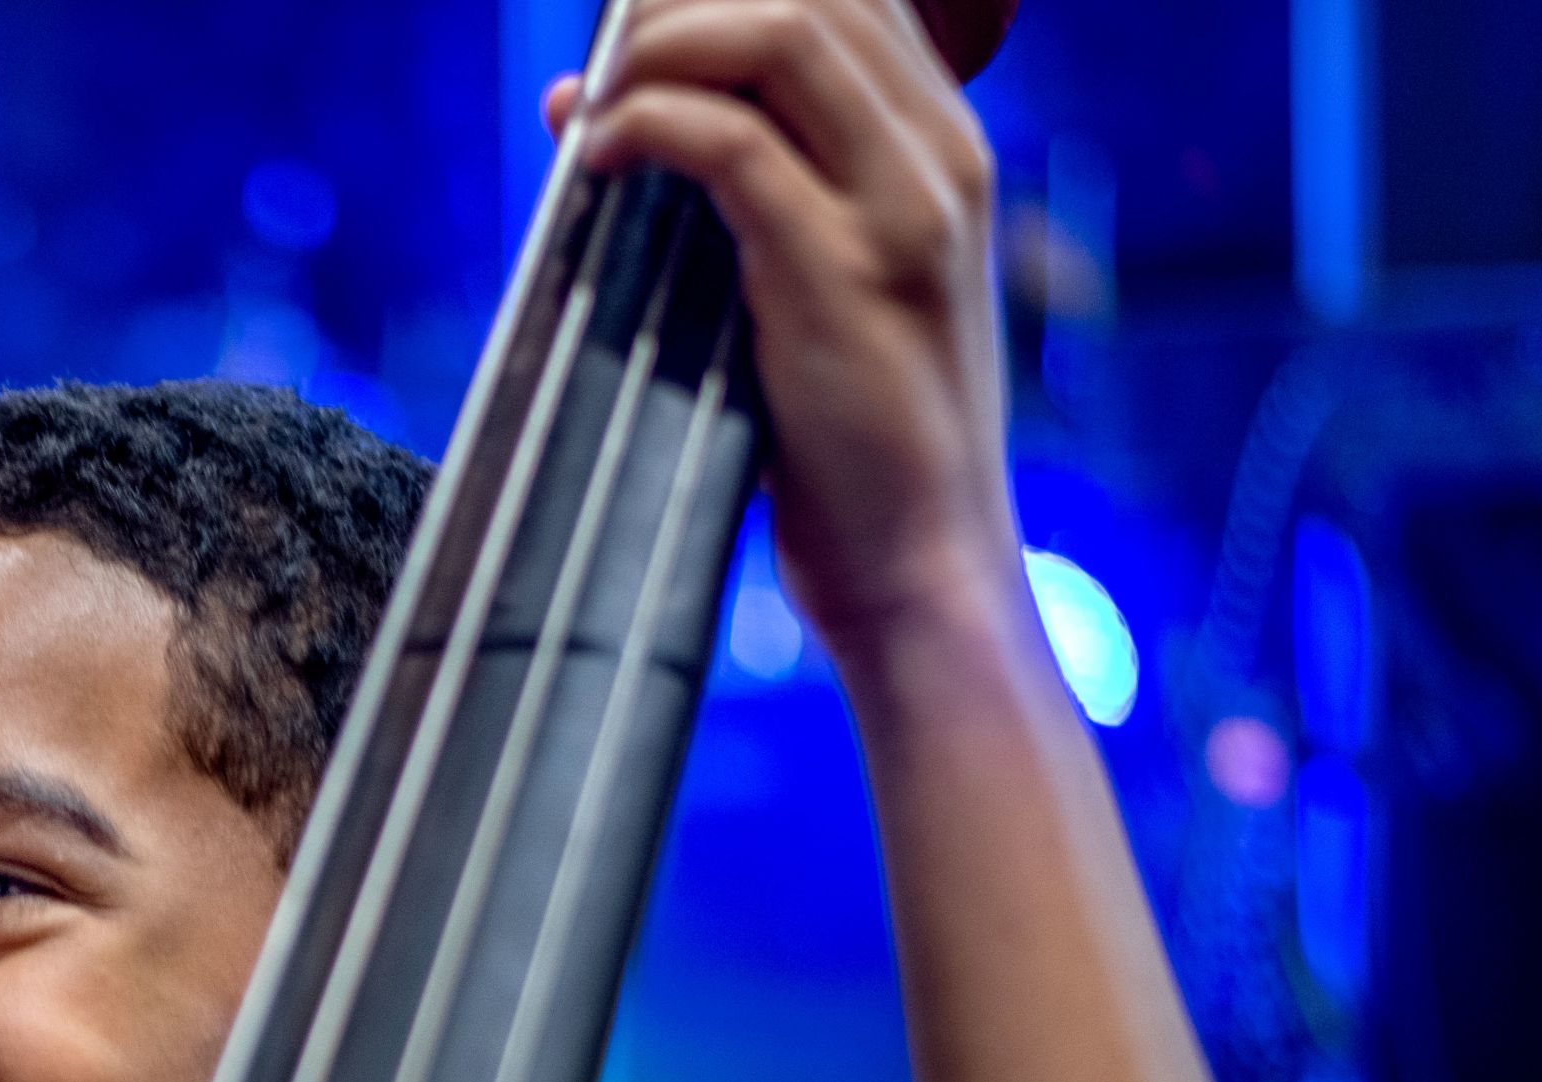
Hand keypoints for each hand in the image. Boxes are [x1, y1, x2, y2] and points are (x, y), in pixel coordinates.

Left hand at [547, 0, 1020, 668]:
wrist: (921, 567)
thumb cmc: (849, 442)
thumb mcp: (809, 286)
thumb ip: (739, 190)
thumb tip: (598, 101)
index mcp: (944, 147)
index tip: (639, 37)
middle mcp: (941, 153)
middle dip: (681, 4)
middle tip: (604, 68)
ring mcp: (903, 206)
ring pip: (781, 32)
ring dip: (660, 49)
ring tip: (597, 107)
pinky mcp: (843, 272)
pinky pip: (732, 143)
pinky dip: (647, 127)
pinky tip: (597, 162)